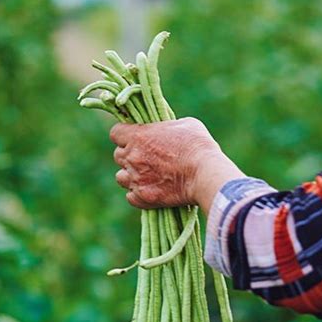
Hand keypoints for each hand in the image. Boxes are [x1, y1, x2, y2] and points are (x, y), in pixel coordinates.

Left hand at [109, 117, 244, 212]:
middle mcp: (132, 157)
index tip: (134, 138)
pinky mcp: (143, 197)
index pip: (115, 133)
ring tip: (146, 176)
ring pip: (121, 177)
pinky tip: (150, 190)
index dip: (124, 135)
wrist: (205, 174)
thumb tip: (165, 129)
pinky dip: (138, 194)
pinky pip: (130, 197)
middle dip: (129, 156)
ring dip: (130, 176)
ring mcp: (136, 179)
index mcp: (138, 136)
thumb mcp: (185, 124)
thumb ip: (167, 126)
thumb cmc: (198, 145)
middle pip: (118, 156)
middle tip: (145, 158)